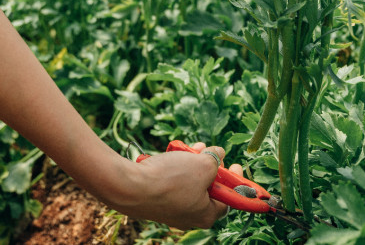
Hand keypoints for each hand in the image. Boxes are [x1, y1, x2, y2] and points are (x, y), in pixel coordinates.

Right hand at [99, 142, 238, 229]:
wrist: (130, 187)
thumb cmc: (170, 180)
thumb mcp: (202, 165)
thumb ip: (215, 159)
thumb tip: (219, 154)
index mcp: (206, 215)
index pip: (228, 199)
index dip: (234, 180)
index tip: (234, 164)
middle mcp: (190, 217)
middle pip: (208, 190)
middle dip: (210, 167)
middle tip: (210, 152)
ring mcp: (172, 210)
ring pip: (190, 183)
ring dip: (193, 164)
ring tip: (192, 148)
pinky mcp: (157, 202)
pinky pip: (173, 184)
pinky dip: (177, 169)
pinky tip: (175, 155)